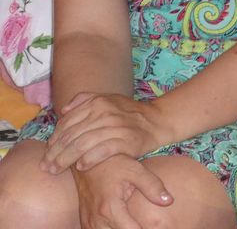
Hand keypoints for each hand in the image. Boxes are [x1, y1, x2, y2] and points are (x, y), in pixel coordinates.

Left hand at [42, 93, 168, 173]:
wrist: (157, 121)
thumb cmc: (129, 114)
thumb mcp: (108, 99)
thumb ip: (85, 100)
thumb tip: (64, 110)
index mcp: (97, 102)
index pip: (67, 123)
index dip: (54, 140)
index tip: (47, 153)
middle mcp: (104, 113)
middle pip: (71, 135)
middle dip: (55, 153)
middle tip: (46, 167)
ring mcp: (115, 126)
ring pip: (82, 144)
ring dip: (66, 159)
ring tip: (57, 170)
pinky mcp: (126, 140)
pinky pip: (102, 151)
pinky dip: (89, 159)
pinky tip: (81, 167)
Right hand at [72, 154, 172, 228]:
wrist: (87, 158)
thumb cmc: (114, 163)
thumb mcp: (136, 170)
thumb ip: (152, 186)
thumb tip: (168, 201)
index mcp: (109, 209)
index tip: (157, 226)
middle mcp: (96, 219)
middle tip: (145, 223)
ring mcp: (88, 221)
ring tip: (134, 223)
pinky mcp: (85, 220)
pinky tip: (121, 224)